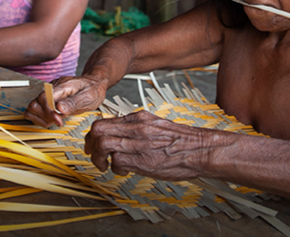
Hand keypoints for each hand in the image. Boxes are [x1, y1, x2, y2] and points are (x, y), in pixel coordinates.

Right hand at [24, 74, 108, 127]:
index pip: (44, 98)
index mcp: (62, 86)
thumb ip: (73, 103)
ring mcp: (49, 94)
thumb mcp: (88, 96)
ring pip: (32, 108)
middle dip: (45, 116)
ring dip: (42, 118)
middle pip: (34, 103)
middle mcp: (52, 88)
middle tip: (59, 120)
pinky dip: (41, 118)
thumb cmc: (93, 89)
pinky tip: (53, 119)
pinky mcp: (48, 99)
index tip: (59, 120)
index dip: (49, 112)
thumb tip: (59, 108)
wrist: (94, 83)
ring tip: (56, 120)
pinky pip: (36, 110)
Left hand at [84, 110, 211, 179]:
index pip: (104, 120)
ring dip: (99, 158)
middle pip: (98, 130)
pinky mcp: (144, 161)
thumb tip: (119, 132)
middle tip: (93, 155)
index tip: (92, 144)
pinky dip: (115, 169)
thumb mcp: (155, 124)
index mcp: (138, 118)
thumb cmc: (180, 140)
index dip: (93, 134)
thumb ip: (136, 126)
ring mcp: (139, 144)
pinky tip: (122, 171)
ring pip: (104, 145)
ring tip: (104, 165)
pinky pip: (117, 162)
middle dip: (90, 144)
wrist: (200, 149)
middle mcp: (136, 128)